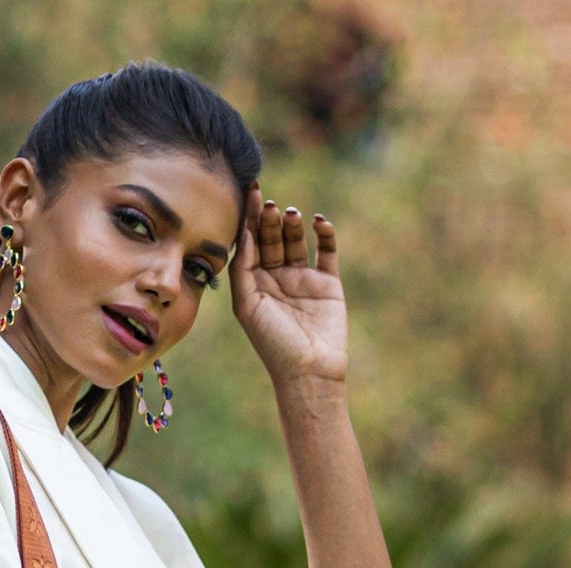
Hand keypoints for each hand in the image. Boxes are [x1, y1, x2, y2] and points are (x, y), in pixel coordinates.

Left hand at [229, 182, 348, 388]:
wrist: (309, 370)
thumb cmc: (272, 343)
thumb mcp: (247, 306)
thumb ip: (242, 269)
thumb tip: (244, 233)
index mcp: (253, 284)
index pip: (250, 244)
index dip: (249, 219)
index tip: (249, 194)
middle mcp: (276, 278)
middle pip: (272, 238)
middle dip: (268, 219)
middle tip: (268, 203)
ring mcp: (303, 279)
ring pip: (297, 241)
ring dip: (293, 224)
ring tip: (289, 214)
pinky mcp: (328, 282)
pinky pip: (327, 251)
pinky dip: (325, 234)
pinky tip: (318, 222)